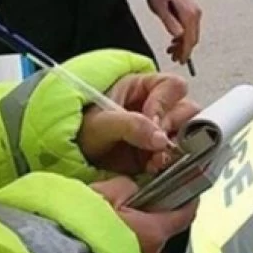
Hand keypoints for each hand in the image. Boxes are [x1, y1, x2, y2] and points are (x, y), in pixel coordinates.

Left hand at [79, 72, 199, 174]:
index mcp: (140, 87)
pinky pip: (177, 155)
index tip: (153, 122)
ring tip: (156, 159)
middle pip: (186, 110)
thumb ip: (129, 125)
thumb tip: (159, 137)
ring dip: (175, 147)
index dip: (166, 103)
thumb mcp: (99, 124)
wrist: (67, 160)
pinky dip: (170, 162)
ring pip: (186, 133)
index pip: (171, 86)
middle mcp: (155, 107)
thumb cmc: (78, 132)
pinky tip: (154, 167)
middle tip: (158, 144)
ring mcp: (159, 131)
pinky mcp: (158, 153)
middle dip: (175, 128)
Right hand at [90, 177, 196, 252]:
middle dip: (149, 219)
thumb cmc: (77, 224)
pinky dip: (122, 252)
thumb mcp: (104, 192)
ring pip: (144, 248)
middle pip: (161, 232)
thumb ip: (129, 187)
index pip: (186, 215)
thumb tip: (135, 190)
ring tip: (108, 228)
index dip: (188, 201)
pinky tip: (101, 245)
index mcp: (154, 231)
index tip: (186, 192)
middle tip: (127, 208)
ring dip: (133, 237)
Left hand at [147, 0, 202, 65]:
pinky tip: (175, 40)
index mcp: (189, 15)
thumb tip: (179, 36)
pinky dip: (184, 37)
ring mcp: (195, 13)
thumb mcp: (160, 9)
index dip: (186, 52)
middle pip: (193, 38)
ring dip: (183, 44)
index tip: (180, 61)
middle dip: (184, 50)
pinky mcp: (192, 12)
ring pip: (192, 35)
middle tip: (173, 57)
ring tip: (171, 49)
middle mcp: (195, 15)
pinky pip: (191, 29)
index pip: (190, 39)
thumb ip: (170, 22)